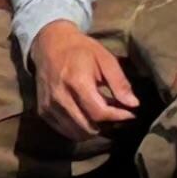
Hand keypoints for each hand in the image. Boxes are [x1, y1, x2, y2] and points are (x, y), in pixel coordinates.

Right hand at [24, 18, 141, 146]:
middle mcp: (60, 96)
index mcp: (77, 81)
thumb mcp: (105, 59)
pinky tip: (86, 116)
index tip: (130, 114)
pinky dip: (78, 128)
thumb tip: (133, 104)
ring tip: (101, 115)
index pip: (99, 112)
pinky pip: (64, 130)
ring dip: (92, 129)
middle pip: (87, 127)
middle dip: (106, 125)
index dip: (117, 116)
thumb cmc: (81, 50)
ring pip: (76, 133)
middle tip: (115, 114)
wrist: (49, 44)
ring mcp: (49, 106)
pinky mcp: (43, 111)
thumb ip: (119, 82)